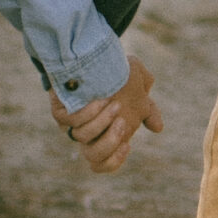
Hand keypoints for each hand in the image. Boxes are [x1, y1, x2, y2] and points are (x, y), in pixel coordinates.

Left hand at [50, 56, 161, 173]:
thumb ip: (149, 109)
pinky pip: (70, 121)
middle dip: (110, 142)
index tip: (127, 144)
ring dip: (100, 122)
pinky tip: (99, 98)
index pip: (103, 163)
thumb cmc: (118, 74)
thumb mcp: (139, 88)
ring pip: (82, 137)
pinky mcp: (60, 110)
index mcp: (105, 134)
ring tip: (113, 103)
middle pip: (93, 157)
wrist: (95, 54)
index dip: (114, 161)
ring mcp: (72, 123)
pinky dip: (86, 112)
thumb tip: (157, 127)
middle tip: (121, 121)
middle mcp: (88, 133)